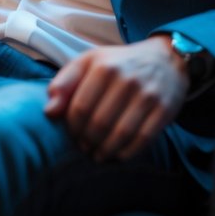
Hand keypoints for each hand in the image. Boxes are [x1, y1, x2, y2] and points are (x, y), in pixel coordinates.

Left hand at [43, 35, 186, 162]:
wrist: (165, 60)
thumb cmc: (119, 64)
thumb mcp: (89, 62)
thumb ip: (64, 83)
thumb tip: (49, 112)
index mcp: (103, 66)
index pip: (80, 107)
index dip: (72, 127)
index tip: (71, 133)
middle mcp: (127, 80)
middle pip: (99, 123)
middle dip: (87, 141)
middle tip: (83, 147)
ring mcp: (147, 95)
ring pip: (120, 134)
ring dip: (105, 151)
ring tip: (97, 154)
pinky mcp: (164, 110)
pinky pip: (142, 140)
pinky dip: (126, 153)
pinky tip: (117, 155)